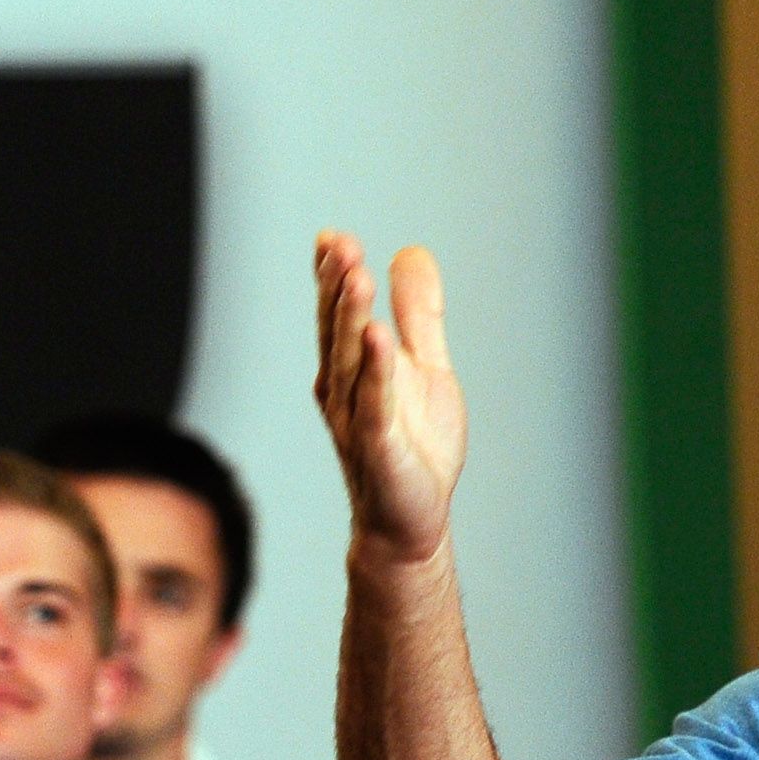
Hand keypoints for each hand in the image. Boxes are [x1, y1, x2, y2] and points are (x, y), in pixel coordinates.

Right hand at [313, 231, 468, 565]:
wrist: (411, 521)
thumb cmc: (415, 447)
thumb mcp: (426, 367)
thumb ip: (419, 314)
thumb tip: (411, 253)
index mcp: (352, 368)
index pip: (338, 313)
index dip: (332, 277)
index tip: (332, 237)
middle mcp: (343, 390)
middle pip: (337, 329)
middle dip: (337, 286)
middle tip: (339, 244)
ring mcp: (356, 418)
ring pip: (349, 360)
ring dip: (350, 316)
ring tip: (357, 274)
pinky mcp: (378, 447)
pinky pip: (373, 403)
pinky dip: (375, 370)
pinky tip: (378, 337)